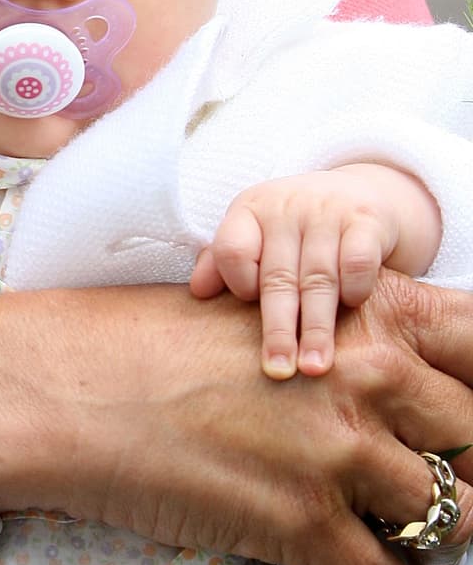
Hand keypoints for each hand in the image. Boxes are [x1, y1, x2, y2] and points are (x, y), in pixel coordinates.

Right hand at [0, 273, 472, 564]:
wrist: (67, 388)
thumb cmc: (146, 342)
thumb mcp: (263, 309)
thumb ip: (344, 339)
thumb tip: (396, 386)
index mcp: (366, 313)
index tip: (465, 425)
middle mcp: (370, 380)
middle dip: (465, 472)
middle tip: (432, 487)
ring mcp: (341, 455)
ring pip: (451, 521)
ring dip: (430, 537)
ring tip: (398, 538)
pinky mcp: (302, 525)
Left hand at [189, 170, 402, 377]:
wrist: (359, 193)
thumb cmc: (295, 228)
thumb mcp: (256, 235)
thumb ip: (224, 262)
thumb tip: (198, 293)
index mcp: (250, 210)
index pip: (232, 250)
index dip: (237, 282)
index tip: (247, 307)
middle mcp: (286, 207)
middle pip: (277, 277)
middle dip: (277, 330)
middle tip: (278, 371)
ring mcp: (328, 212)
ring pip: (319, 279)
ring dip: (317, 328)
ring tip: (314, 367)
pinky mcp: (367, 220)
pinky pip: (357, 264)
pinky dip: (355, 291)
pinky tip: (352, 312)